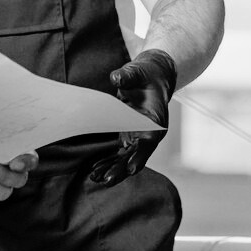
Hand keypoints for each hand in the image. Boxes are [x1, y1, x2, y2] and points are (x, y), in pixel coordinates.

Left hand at [88, 49, 177, 184]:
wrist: (151, 76)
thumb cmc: (146, 73)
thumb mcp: (138, 70)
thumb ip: (127, 75)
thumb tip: (116, 77)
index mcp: (156, 121)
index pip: (149, 141)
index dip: (140, 156)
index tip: (130, 170)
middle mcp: (149, 133)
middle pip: (136, 155)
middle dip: (121, 169)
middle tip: (105, 180)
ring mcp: (139, 136)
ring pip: (126, 158)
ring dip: (112, 169)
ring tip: (95, 178)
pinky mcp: (129, 136)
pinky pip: (119, 153)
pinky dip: (109, 161)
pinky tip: (96, 170)